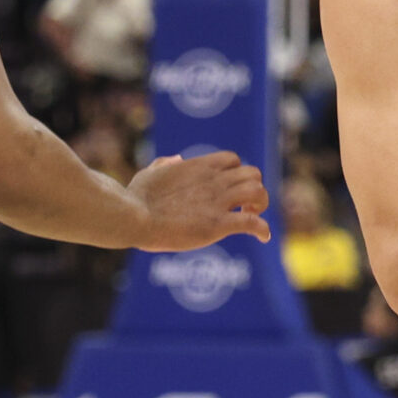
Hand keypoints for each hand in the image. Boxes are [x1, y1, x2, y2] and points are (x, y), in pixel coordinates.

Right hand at [127, 151, 271, 250]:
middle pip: (252, 174)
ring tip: (251, 217)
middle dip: (253, 188)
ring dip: (261, 205)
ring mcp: (218, 202)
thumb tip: (176, 159)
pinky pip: (254, 223)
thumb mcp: (149, 173)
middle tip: (243, 206)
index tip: (229, 191)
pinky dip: (263, 230)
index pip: (233, 160)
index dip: (236, 174)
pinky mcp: (218, 224)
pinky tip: (262, 238)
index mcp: (199, 167)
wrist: (134, 217)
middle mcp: (214, 181)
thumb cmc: (136, 198)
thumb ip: (163, 164)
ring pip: (259, 192)